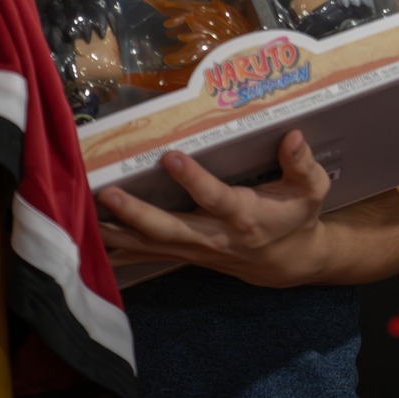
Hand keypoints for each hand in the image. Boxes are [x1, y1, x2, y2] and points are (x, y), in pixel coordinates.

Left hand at [99, 130, 336, 286]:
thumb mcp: (312, 190)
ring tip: (87, 217)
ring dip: (118, 233)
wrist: (287, 262)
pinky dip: (119, 252)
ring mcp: (196, 250)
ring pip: (151, 245)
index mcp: (245, 216)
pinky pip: (148, 256)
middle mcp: (215, 236)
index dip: (194, 180)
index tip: (170, 156)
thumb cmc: (297, 217)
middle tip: (108, 194)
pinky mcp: (185, 254)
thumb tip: (294, 135)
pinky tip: (91, 244)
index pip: (216, 198)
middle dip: (137, 214)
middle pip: (170, 229)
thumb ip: (302, 164)